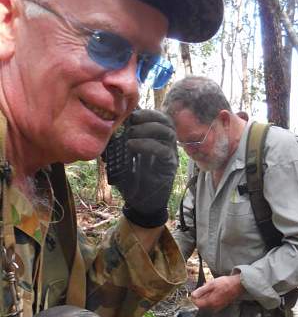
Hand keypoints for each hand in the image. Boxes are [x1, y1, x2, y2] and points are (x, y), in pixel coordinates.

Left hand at [113, 109, 177, 226]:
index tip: (130, 112)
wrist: (141, 204)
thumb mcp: (122, 158)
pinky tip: (132, 145)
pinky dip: (147, 145)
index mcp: (158, 139)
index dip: (146, 111)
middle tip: (132, 120)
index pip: (159, 117)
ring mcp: (170, 155)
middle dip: (149, 116)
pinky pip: (163, 151)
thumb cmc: (132, 180)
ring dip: (148, 128)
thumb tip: (107, 129)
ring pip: (168, 132)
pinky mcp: (169, 167)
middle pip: (167, 121)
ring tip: (131, 133)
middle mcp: (167, 144)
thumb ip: (119, 144)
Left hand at [191, 275, 244, 311]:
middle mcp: (214, 307)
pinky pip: (213, 303)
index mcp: (210, 302)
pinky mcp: (222, 305)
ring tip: (209, 288)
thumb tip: (192, 295)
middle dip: (201, 296)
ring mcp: (218, 307)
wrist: (237, 285)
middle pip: (202, 304)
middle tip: (203, 287)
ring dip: (206, 296)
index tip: (195, 291)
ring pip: (207, 304)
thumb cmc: (225, 283)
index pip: (197, 304)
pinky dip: (211, 298)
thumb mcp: (211, 284)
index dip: (194, 297)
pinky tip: (214, 291)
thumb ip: (201, 291)